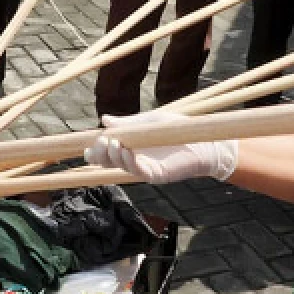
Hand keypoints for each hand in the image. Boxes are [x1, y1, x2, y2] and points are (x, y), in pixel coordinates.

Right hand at [83, 109, 238, 184]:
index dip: (96, 151)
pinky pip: (138, 171)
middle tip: (99, 144)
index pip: (107, 153)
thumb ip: (127, 123)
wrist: (203, 140)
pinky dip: (129, 162)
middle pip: (109, 163)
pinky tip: (124, 151)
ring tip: (113, 143)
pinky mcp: (156, 175)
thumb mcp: (148, 122)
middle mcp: (135, 160)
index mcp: (131, 148)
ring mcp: (145, 169)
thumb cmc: (178, 130)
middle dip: (100, 155)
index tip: (90, 144)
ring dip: (113, 156)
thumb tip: (104, 119)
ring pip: (121, 167)